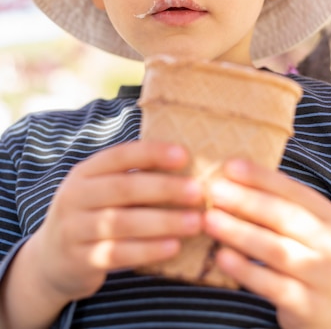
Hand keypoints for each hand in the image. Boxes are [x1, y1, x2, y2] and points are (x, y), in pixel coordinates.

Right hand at [22, 141, 203, 304]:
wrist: (51, 260)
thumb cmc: (93, 215)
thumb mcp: (100, 189)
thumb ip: (132, 177)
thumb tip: (186, 164)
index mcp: (85, 172)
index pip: (120, 155)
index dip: (152, 153)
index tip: (184, 155)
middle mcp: (75, 196)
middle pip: (124, 188)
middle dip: (164, 188)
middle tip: (198, 191)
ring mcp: (74, 229)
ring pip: (123, 222)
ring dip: (163, 221)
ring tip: (195, 222)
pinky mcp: (80, 260)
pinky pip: (118, 254)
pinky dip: (148, 250)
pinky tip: (173, 247)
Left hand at [204, 160, 330, 328]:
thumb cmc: (306, 254)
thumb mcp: (303, 227)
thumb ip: (274, 202)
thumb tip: (230, 174)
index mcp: (327, 215)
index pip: (293, 190)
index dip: (261, 177)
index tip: (230, 166)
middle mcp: (330, 243)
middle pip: (285, 217)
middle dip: (247, 201)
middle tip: (214, 190)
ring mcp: (321, 275)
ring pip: (277, 250)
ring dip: (240, 233)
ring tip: (210, 220)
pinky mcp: (307, 305)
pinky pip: (272, 285)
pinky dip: (245, 270)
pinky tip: (221, 257)